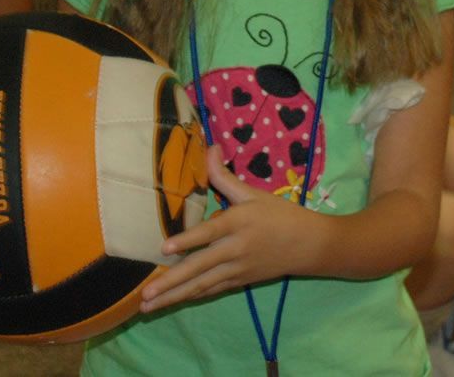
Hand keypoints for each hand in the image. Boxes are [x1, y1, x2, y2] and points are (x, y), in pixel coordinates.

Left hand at [139, 146, 317, 311]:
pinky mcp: (239, 282)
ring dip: (174, 297)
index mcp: (237, 224)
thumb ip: (225, 175)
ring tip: (147, 307)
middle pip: (199, 268)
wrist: (310, 246)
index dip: (187, 241)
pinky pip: (211, 290)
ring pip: (201, 286)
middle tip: (144, 297)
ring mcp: (236, 270)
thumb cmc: (280, 215)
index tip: (164, 249)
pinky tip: (172, 302)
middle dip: (170, 283)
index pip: (209, 233)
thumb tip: (208, 147)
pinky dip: (191, 297)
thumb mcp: (254, 193)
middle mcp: (234, 251)